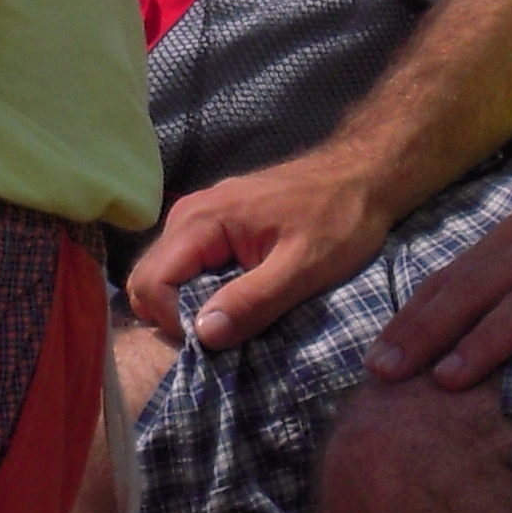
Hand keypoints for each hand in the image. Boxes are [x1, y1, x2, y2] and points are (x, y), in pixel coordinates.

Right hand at [125, 148, 392, 347]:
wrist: (364, 176)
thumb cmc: (340, 219)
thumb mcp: (303, 268)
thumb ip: (252, 300)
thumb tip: (203, 335)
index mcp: (202, 221)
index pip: (150, 284)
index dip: (176, 321)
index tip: (220, 336)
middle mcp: (187, 215)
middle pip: (147, 281)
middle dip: (175, 317)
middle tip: (227, 331)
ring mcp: (197, 217)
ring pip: (164, 276)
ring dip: (189, 306)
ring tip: (236, 316)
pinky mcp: (212, 225)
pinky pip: (186, 267)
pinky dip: (202, 292)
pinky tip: (240, 297)